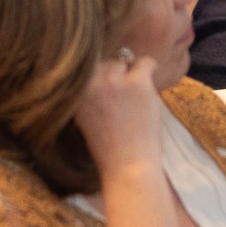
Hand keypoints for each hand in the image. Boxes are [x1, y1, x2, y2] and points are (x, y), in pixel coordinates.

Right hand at [73, 48, 161, 174]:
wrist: (128, 166)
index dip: (100, 75)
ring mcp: (114, 80)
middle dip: (115, 74)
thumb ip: (87, 94)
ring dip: (131, 73)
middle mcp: (91, 81)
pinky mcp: (137, 82)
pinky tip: (150, 81)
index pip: (86, 66)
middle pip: (105, 62)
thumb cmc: (108, 148)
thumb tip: (99, 71)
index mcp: (75, 92)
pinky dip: (150, 68)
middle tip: (124, 93)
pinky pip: (146, 62)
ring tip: (136, 92)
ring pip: (123, 61)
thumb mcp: (84, 118)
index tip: (108, 86)